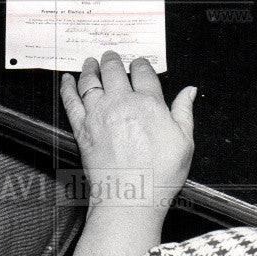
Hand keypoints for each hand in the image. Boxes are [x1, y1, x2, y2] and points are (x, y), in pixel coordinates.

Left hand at [61, 52, 195, 213]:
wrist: (130, 200)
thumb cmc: (159, 176)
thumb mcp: (184, 143)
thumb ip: (184, 112)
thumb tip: (189, 91)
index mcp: (148, 103)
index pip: (142, 71)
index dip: (140, 64)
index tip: (139, 63)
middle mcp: (121, 103)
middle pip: (113, 70)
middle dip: (112, 60)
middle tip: (111, 56)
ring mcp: (98, 114)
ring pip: (90, 81)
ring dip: (90, 68)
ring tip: (90, 62)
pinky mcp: (82, 128)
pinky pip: (71, 101)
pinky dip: (67, 87)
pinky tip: (66, 80)